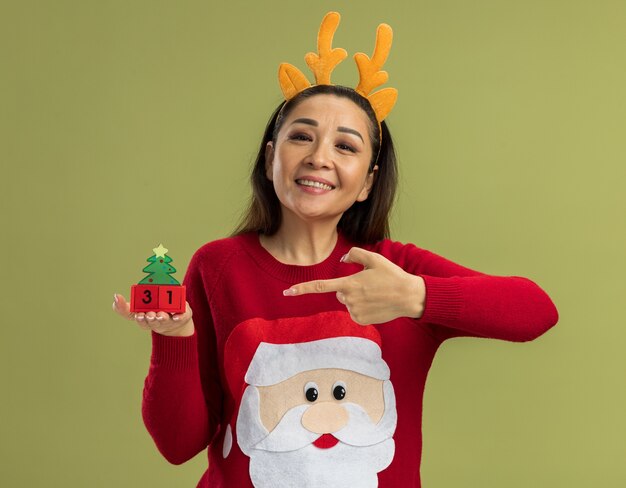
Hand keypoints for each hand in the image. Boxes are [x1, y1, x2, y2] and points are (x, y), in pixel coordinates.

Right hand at [112, 293, 194, 336]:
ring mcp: (167, 321)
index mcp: (143, 317)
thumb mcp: (141, 305)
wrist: (177, 319)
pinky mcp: (180, 318)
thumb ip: (127, 304)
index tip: (138, 314)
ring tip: (161, 315)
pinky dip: (178, 318)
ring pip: (163, 322)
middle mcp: (154, 321)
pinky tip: (177, 316)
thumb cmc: (155, 309)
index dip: (137, 318)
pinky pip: (179, 319)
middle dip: (149, 318)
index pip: (135, 318)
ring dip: (161, 319)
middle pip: (150, 322)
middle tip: (149, 314)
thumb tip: (115, 296)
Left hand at [283, 247, 425, 324]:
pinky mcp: (361, 320)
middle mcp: (349, 299)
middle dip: (350, 287)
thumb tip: (342, 260)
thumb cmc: (392, 276)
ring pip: (347, 302)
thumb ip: (354, 254)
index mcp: (349, 283)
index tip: (287, 292)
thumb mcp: (374, 258)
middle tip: (370, 284)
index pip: (320, 286)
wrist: (409, 297)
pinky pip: (355, 311)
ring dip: (357, 297)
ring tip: (376, 293)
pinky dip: (363, 307)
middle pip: (340, 292)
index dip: (302, 289)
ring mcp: (355, 312)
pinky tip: (377, 303)